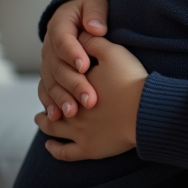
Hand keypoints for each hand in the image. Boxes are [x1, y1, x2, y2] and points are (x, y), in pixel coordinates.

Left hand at [34, 33, 147, 161]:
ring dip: (45, 124)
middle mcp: (71, 111)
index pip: (56, 81)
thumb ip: (93, 42)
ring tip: (42, 120)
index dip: (54, 79)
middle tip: (42, 99)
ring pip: (53, 129)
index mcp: (74, 87)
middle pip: (51, 105)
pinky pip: (65, 153)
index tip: (51, 76)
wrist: (146, 110)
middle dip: (47, 101)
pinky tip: (50, 146)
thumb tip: (78, 34)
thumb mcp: (113, 53)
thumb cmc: (130, 80)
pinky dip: (54, 149)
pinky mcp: (89, 149)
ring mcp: (78, 133)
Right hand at [39, 0, 108, 119]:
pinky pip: (45, 91)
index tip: (85, 66)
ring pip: (50, 82)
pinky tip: (57, 116)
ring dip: (61, 98)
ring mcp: (47, 63)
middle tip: (89, 99)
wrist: (77, 18)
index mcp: (59, 25)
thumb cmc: (90, 11)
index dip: (72, 53)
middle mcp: (49, 46)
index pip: (62, 40)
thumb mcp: (95, 3)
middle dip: (73, 83)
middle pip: (57, 67)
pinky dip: (50, 104)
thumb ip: (95, 12)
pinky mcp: (49, 76)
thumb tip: (96, 28)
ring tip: (74, 112)